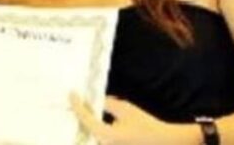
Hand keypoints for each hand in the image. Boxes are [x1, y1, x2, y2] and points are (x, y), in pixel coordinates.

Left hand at [69, 93, 196, 144]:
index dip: (77, 105)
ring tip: (81, 108)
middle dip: (78, 115)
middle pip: (85, 128)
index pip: (85, 118)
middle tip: (73, 100)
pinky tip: (93, 118)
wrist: (162, 141)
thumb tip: (96, 100)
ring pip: (91, 133)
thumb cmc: (145, 125)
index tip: (72, 94)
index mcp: (105, 134)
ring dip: (86, 122)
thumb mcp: (125, 109)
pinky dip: (95, 127)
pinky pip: (99, 136)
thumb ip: (108, 103)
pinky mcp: (113, 144)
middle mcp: (103, 143)